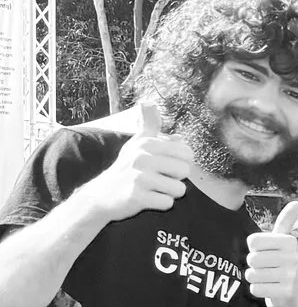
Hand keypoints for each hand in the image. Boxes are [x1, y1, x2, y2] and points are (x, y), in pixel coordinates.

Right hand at [78, 101, 190, 221]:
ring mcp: (139, 177)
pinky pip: (167, 203)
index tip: (163, 165)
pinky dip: (160, 204)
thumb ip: (148, 125)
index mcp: (146, 143)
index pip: (187, 152)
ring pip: (179, 189)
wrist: (101, 195)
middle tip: (157, 179)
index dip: (180, 162)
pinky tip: (147, 199)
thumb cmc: (126, 168)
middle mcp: (142, 157)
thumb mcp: (135, 143)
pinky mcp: (137, 197)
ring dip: (168, 193)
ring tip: (152, 189)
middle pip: (185, 171)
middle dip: (175, 178)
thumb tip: (149, 102)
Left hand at [246, 200, 297, 306]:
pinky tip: (270, 289)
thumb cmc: (281, 266)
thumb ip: (286, 222)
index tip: (267, 253)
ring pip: (252, 274)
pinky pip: (255, 288)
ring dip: (255, 278)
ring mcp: (290, 276)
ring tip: (269, 279)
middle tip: (268, 269)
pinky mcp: (285, 292)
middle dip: (254, 265)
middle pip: (252, 258)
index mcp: (290, 242)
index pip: (253, 241)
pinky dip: (258, 290)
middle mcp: (293, 257)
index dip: (254, 249)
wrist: (289, 297)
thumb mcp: (283, 242)